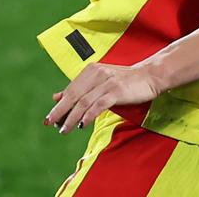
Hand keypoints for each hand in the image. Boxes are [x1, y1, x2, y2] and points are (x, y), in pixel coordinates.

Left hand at [43, 61, 163, 133]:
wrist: (149, 76)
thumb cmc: (124, 81)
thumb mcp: (100, 83)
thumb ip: (80, 89)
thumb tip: (56, 96)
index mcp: (91, 70)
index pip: (71, 89)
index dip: (60, 105)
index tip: (49, 119)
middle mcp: (97, 73)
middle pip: (74, 95)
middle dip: (60, 111)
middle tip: (50, 123)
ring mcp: (107, 81)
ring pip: (84, 101)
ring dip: (72, 117)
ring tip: (64, 129)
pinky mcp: (117, 90)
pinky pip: (98, 104)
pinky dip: (88, 115)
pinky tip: (82, 124)